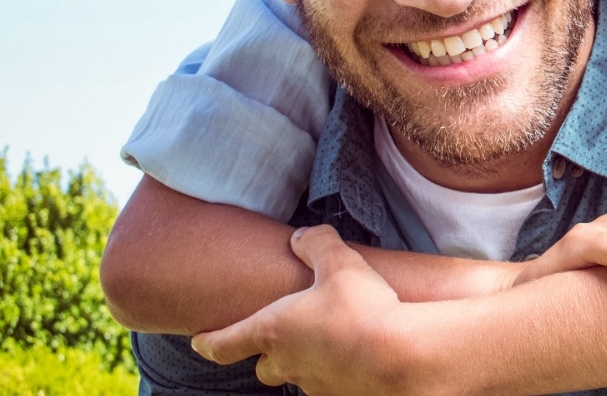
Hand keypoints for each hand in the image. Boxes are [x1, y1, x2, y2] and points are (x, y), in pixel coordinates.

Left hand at [191, 225, 427, 395]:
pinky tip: (357, 355)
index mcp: (272, 331)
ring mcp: (315, 384)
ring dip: (306, 361)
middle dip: (266, 355)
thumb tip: (302, 235)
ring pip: (298, 376)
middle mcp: (287, 363)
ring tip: (329, 342)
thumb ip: (316, 244)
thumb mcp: (338, 262)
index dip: (209, 341)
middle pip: (262, 368)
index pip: (224, 343)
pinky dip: (336, 370)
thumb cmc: (360, 308)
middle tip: (278, 339)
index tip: (198, 340)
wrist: (399, 355)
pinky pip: (331, 383)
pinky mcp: (343, 395)